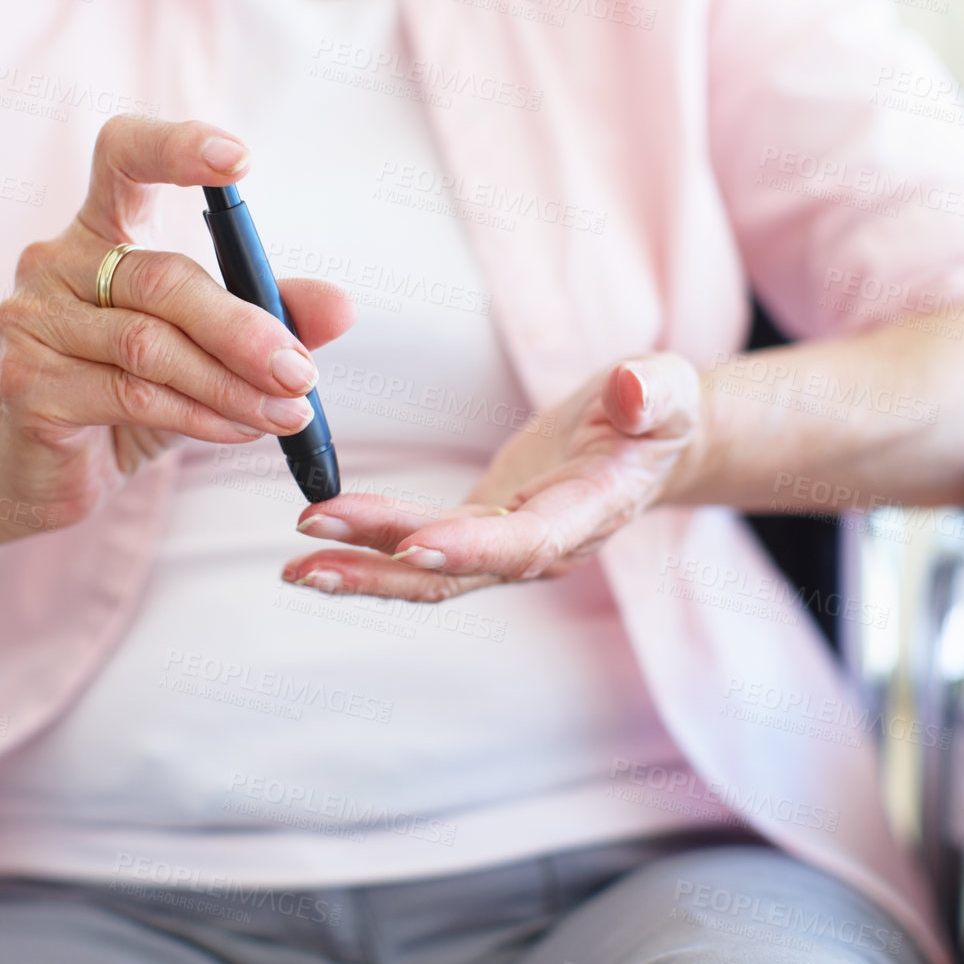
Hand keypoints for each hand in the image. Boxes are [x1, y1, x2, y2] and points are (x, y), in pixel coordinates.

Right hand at [0, 115, 354, 538]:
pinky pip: (130, 394)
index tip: (239, 160)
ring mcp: (32, 320)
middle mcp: (54, 261)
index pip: (123, 156)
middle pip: (162, 278)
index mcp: (99, 230)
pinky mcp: (26, 382)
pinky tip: (238, 430)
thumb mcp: (208, 352)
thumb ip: (268, 317)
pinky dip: (198, 415)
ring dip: (232, 385)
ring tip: (288, 413)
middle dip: (243, 328)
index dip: (174, 147)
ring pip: (152, 346)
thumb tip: (341, 308)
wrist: (47, 471)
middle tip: (300, 371)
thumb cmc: (129, 396)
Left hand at [280, 353, 702, 601]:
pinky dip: (369, 555)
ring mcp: (508, 549)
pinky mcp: (482, 535)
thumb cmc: (659, 414)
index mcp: (588, 514)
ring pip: (429, 574)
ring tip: (296, 567)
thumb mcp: (667, 392)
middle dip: (383, 564)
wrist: (654, 448)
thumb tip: (631, 390)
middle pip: (457, 569)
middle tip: (312, 553)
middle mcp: (543, 548)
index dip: (469, 548)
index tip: (412, 546)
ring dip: (361, 571)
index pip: (524, 542)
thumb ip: (651, 394)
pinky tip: (317, 553)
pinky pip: (420, 555)